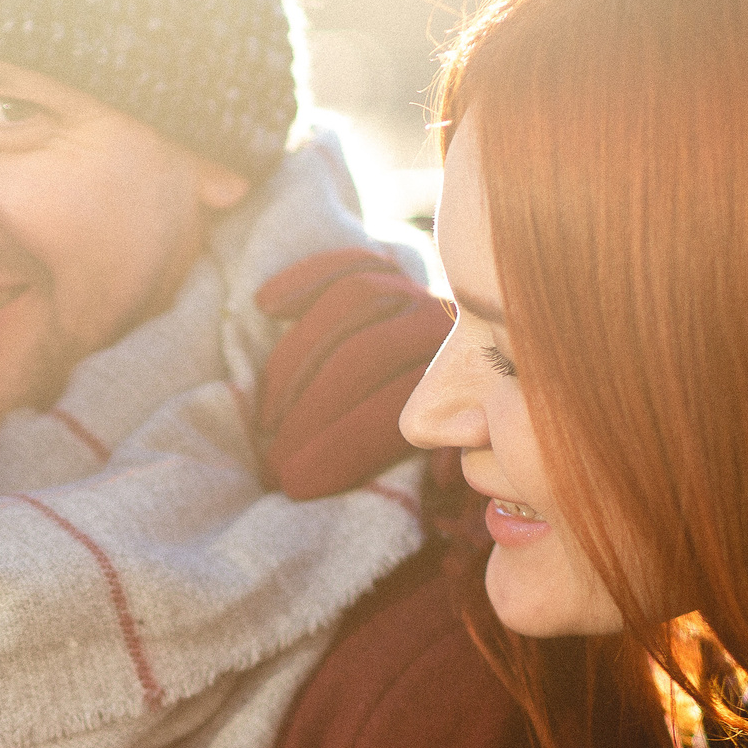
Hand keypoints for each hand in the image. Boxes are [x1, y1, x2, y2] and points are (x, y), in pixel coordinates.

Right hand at [254, 246, 452, 498]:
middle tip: (273, 460)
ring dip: (294, 361)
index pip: (395, 408)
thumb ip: (448, 464)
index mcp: (466, 377)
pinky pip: (346, 262)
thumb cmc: (454, 439)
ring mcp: (416, 291)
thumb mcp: (461, 460)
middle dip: (309, 414)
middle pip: (362, 355)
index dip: (341, 449)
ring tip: (267, 415)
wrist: (482, 372)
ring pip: (348, 304)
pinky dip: (302, 279)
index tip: (296, 484)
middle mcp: (442, 322)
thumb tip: (438, 468)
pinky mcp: (393, 268)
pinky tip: (266, 305)